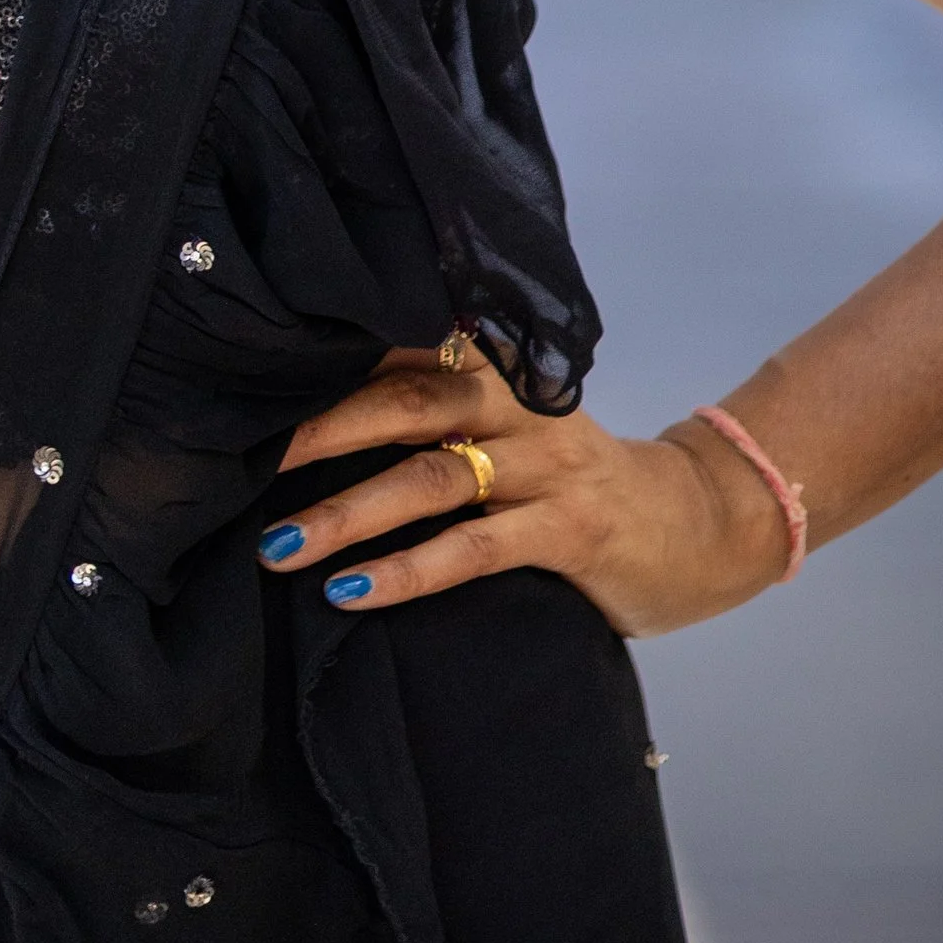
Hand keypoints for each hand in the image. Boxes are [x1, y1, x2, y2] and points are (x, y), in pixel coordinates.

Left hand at [256, 343, 791, 637]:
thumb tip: (312, 427)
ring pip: (430, 478)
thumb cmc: (575, 481)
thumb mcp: (510, 430)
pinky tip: (353, 591)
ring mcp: (548, 466)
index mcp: (495, 371)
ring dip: (345, 514)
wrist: (699, 524)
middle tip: (243, 459)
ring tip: (277, 545)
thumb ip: (437, 417)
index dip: (324, 366)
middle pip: (404, 402)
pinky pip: (476, 548)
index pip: (399, 351)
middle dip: (317, 431)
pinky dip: (408, 570)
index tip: (247, 385)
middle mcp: (519, 405)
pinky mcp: (571, 529)